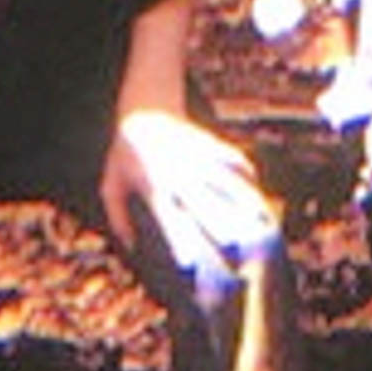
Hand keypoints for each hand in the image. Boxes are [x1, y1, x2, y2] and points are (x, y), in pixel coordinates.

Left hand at [101, 110, 274, 262]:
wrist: (143, 108)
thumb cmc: (124, 154)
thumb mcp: (111, 185)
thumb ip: (119, 219)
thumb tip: (132, 248)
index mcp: (154, 186)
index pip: (169, 217)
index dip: (180, 239)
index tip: (190, 262)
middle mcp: (178, 173)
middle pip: (203, 201)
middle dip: (220, 222)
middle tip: (236, 245)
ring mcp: (196, 156)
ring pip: (225, 180)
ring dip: (243, 198)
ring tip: (261, 217)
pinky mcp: (209, 143)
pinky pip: (231, 158)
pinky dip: (245, 171)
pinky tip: (257, 186)